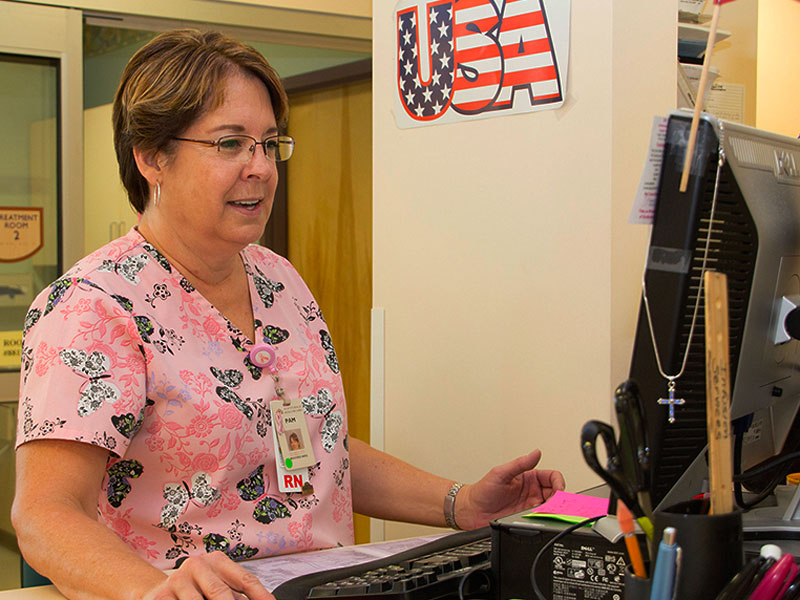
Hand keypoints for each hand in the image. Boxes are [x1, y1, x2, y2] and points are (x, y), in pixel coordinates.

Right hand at [144, 551, 271, 599]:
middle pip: (220, 593)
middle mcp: (198, 565)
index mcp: (217, 561)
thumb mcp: (217, 585)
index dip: (260, 595)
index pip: (245, 579)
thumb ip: (236, 595)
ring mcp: (178, 580)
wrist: (158, 590)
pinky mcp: (161, 596)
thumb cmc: (195, 589)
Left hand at [455, 450, 564, 529]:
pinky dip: (547, 518)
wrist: (472, 511)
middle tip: (557, 503)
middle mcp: (532, 490)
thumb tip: (536, 452)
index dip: (559, 482)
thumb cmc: (482, 490)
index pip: (552, 476)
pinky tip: (543, 518)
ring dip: (554, 509)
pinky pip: (543, 518)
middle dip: (560, 498)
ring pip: (551, 506)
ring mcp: (530, 505)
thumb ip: (520, 463)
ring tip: (550, 511)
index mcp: (528, 477)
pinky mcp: (527, 518)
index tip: (559, 490)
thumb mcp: (501, 473)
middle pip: (556, 492)